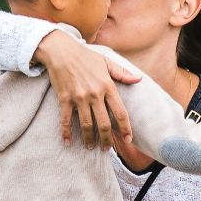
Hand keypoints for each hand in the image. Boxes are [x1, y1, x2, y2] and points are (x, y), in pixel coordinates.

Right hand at [34, 30, 139, 147]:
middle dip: (107, 139)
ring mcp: (79, 98)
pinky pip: (66, 120)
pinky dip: (66, 133)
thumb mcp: (106, 62)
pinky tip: (68, 143)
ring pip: (86, 125)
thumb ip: (122, 73)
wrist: (61, 51)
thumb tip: (139, 79)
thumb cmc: (85, 56)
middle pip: (104, 123)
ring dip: (89, 139)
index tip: (128, 140)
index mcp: (107, 86)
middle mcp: (94, 94)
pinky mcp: (64, 99)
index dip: (125, 128)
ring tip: (91, 147)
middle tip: (107, 149)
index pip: (120, 112)